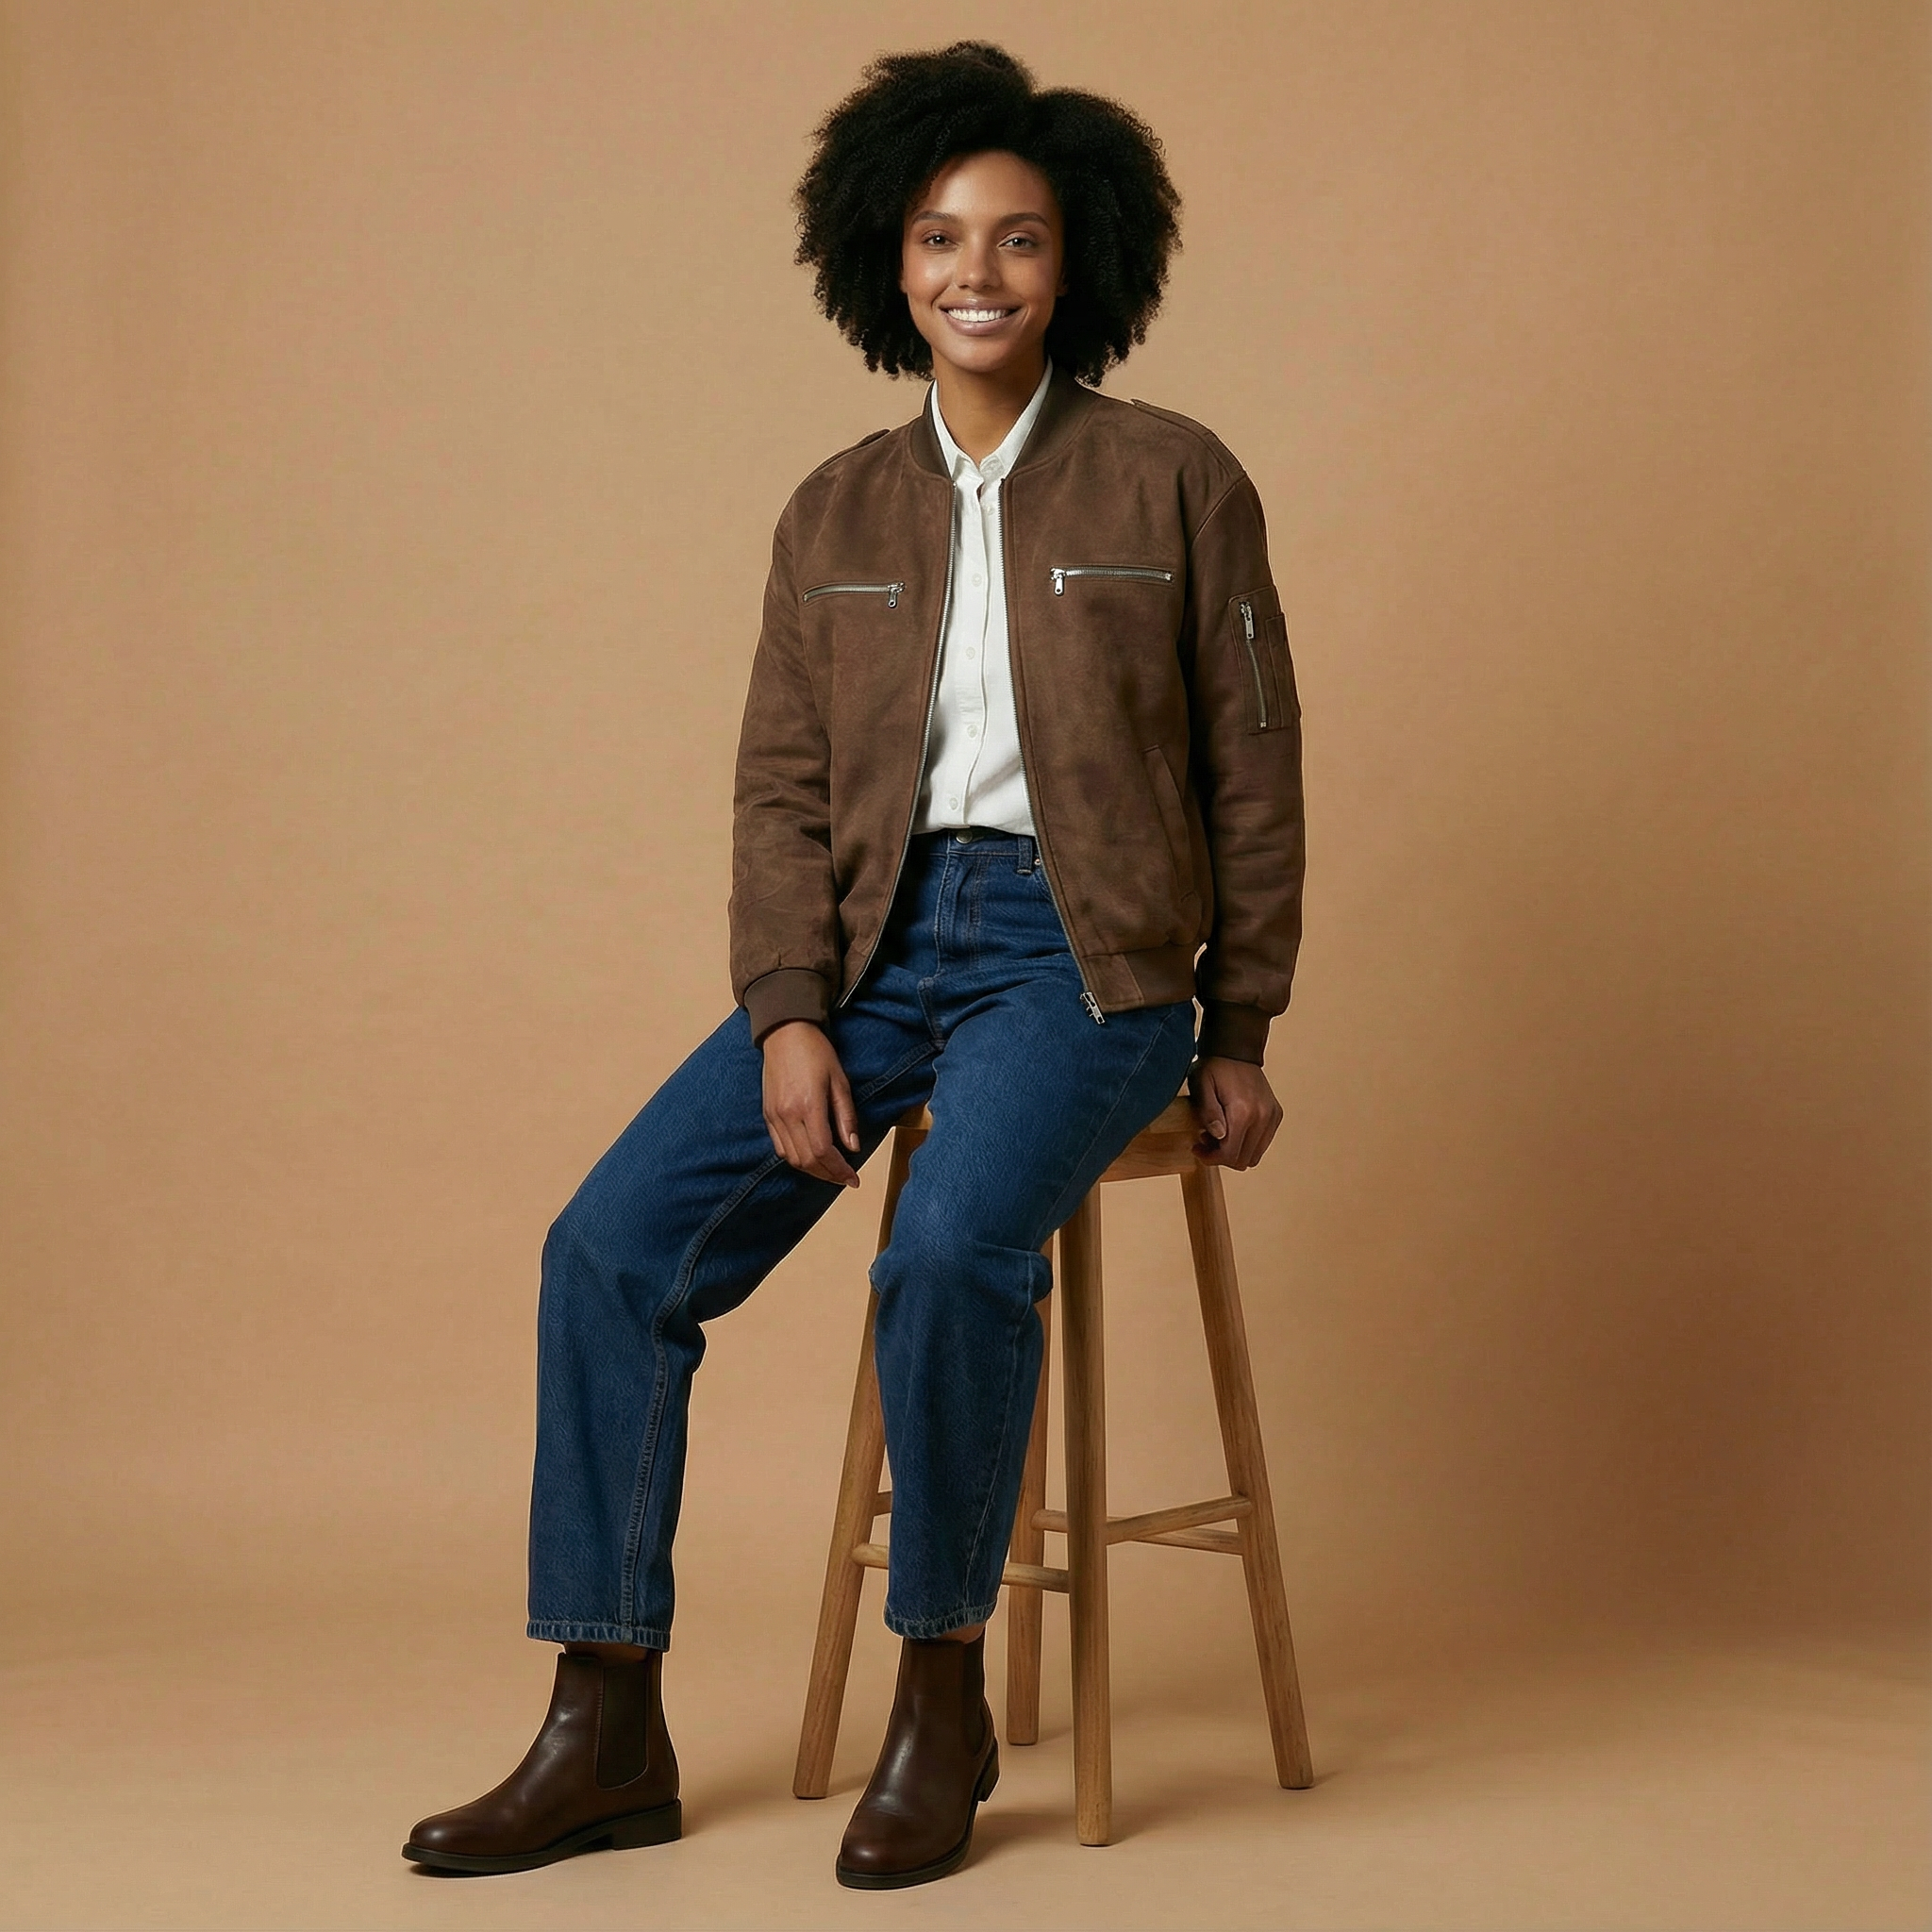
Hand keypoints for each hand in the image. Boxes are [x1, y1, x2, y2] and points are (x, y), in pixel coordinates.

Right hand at [760, 1021, 861, 1186]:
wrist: (785, 1033)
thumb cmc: (816, 1052)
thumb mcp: (840, 1081)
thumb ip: (846, 1117)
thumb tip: (853, 1147)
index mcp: (808, 1105)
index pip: (823, 1151)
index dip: (839, 1170)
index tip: (853, 1178)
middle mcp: (787, 1114)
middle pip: (807, 1160)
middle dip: (828, 1175)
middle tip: (845, 1178)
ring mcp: (774, 1116)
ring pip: (792, 1158)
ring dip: (812, 1170)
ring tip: (830, 1171)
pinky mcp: (767, 1114)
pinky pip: (780, 1147)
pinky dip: (796, 1159)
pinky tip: (811, 1158)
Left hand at [1189, 1056, 1282, 1169]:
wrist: (1236, 1050)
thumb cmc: (1214, 1067)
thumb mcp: (1201, 1086)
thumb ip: (1208, 1112)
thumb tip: (1219, 1136)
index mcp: (1242, 1111)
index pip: (1230, 1154)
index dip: (1211, 1158)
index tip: (1197, 1148)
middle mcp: (1262, 1116)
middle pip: (1243, 1159)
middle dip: (1221, 1156)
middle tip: (1205, 1141)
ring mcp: (1272, 1116)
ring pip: (1255, 1155)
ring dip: (1235, 1151)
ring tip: (1218, 1135)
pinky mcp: (1276, 1114)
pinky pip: (1263, 1142)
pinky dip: (1247, 1143)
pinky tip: (1233, 1129)